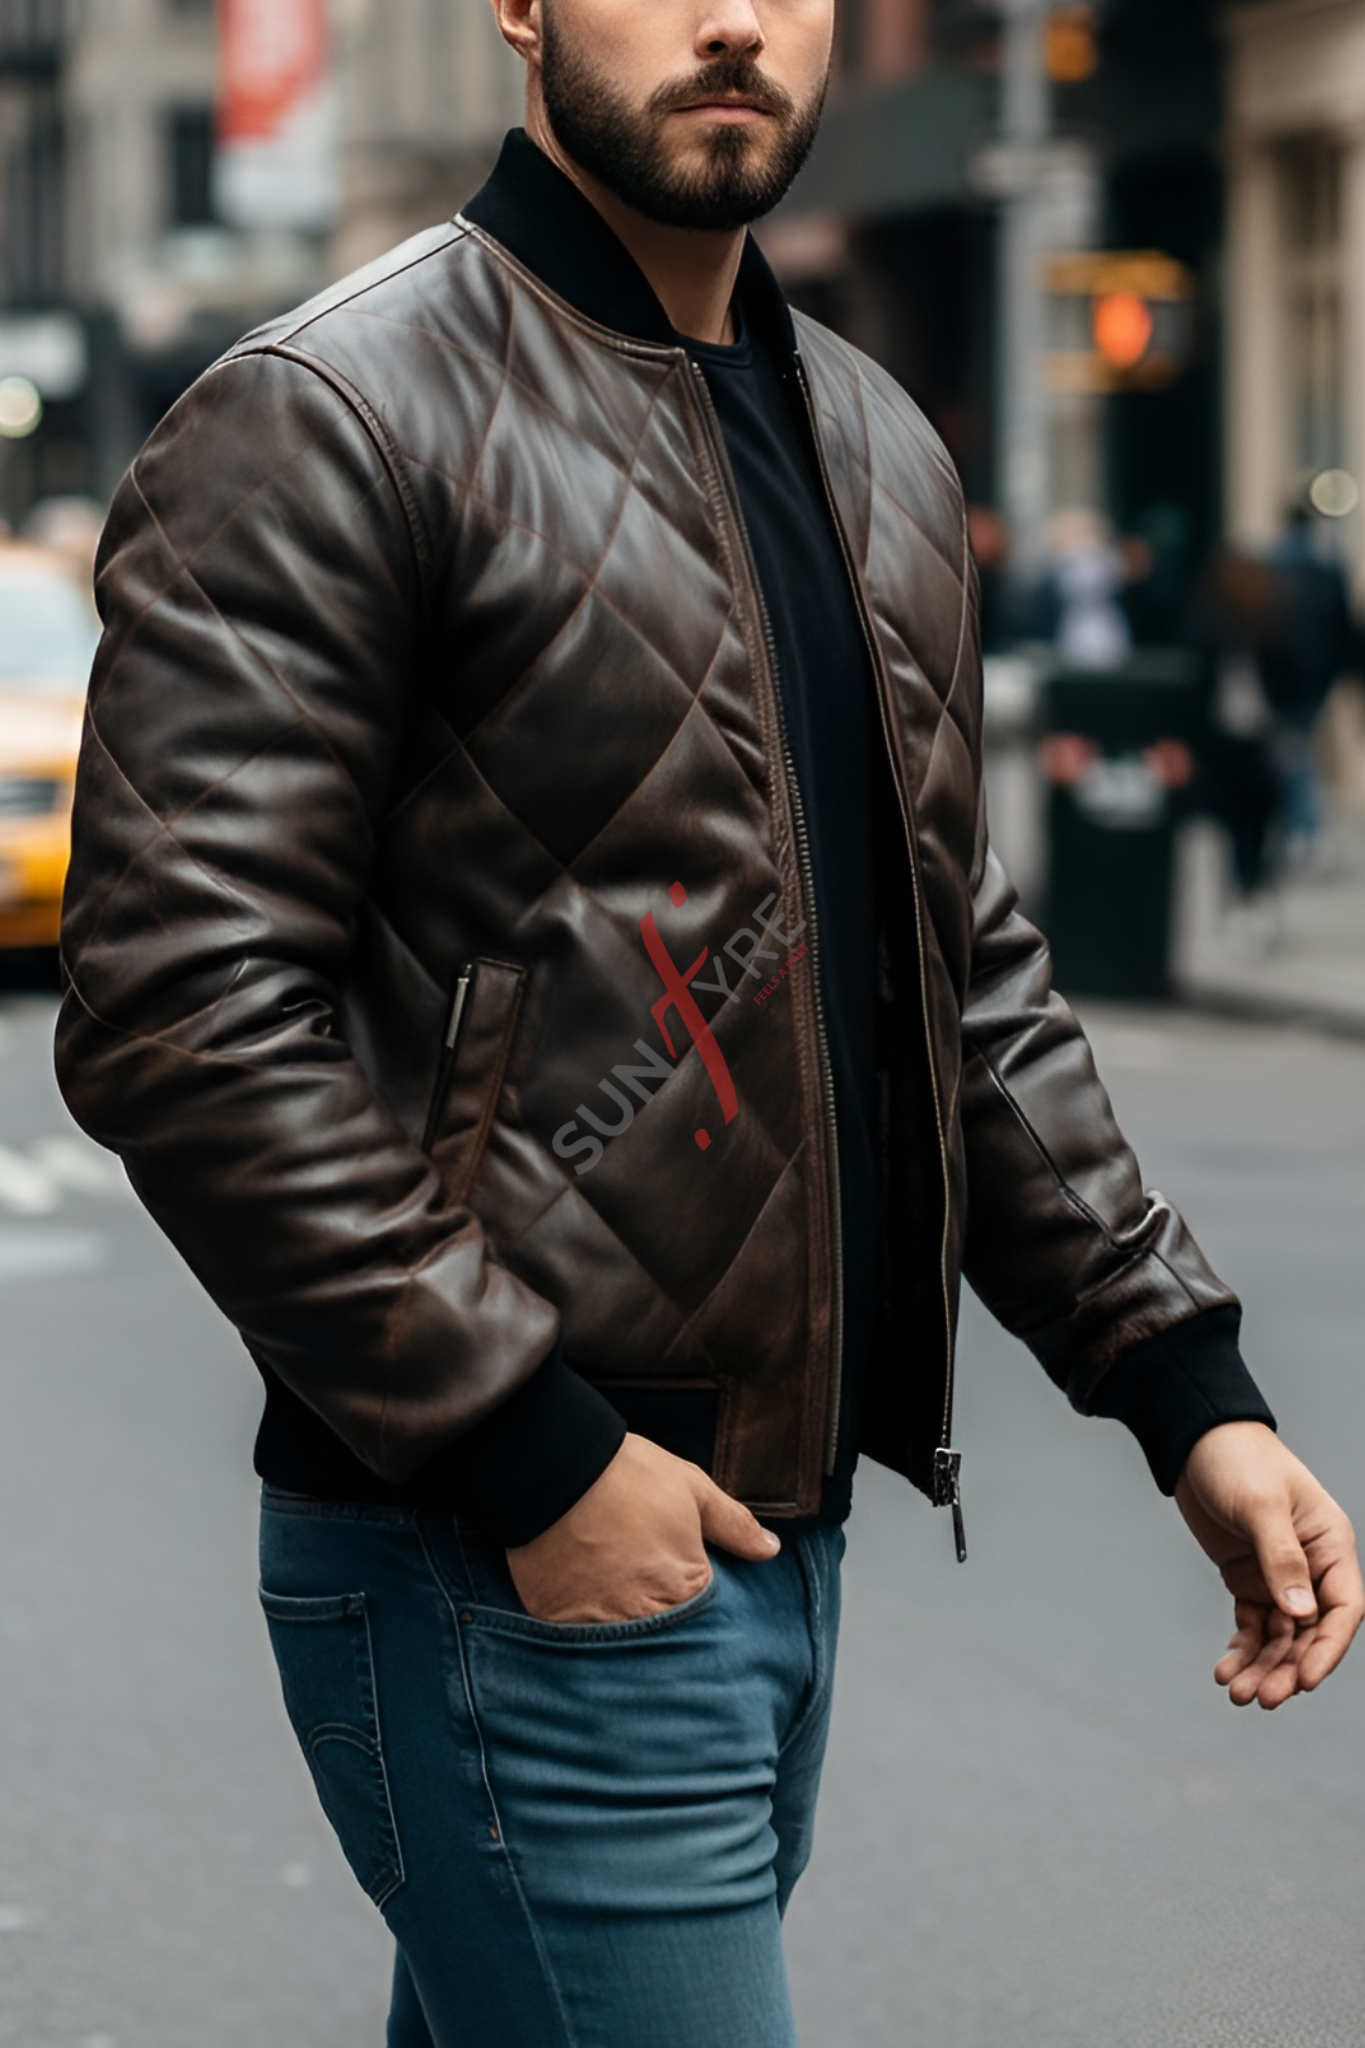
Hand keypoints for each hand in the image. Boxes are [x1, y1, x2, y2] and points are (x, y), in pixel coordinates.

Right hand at [506, 1432, 780, 1623]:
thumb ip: (735, 1524)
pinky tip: (585, 1606)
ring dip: (625, 1635)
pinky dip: (583, 1631)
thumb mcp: (693, 1489)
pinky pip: (577, 1642)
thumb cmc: (628, 1475)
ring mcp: (597, 1626)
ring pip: (621, 1650)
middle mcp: (644, 1618)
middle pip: (665, 1644)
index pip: (706, 1624)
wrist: (556, 1465)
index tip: (690, 1599)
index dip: (701, 1612)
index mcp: (685, 1589)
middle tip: (650, 1601)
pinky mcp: (557, 1622)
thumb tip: (770, 1549)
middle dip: (664, 1629)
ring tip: (617, 1607)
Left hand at [1175, 1422, 1364, 1709]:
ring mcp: (1279, 1576)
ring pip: (1279, 1636)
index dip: (1327, 1649)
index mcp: (1331, 1545)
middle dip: (1288, 1668)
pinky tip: (1224, 1669)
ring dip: (1262, 1666)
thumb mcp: (1261, 1506)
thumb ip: (1281, 1559)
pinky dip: (1241, 1649)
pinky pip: (1251, 1625)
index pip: (1343, 1610)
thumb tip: (1301, 1615)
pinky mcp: (1247, 1578)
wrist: (1195, 1439)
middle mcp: (1311, 1567)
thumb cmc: (1238, 1460)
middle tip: (1262, 1699)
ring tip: (1237, 1693)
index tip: (1306, 1681)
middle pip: (1309, 1633)